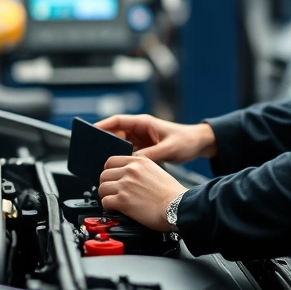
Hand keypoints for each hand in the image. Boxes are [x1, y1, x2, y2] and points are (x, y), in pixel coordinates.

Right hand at [96, 114, 217, 162]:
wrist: (198, 144)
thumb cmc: (186, 141)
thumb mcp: (168, 148)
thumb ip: (151, 155)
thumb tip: (134, 162)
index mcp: (144, 123)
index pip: (118, 121)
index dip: (103, 125)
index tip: (91, 131)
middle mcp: (140, 130)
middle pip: (116, 133)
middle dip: (104, 142)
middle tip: (93, 151)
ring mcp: (141, 139)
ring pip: (121, 144)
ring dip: (113, 152)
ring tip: (104, 162)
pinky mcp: (144, 149)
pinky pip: (129, 153)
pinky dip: (123, 159)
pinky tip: (118, 168)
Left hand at [98, 156, 186, 231]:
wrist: (178, 207)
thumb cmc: (172, 194)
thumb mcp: (156, 171)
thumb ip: (140, 170)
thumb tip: (127, 176)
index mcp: (139, 161)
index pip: (111, 161)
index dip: (109, 172)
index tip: (112, 179)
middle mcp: (131, 170)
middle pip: (104, 175)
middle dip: (107, 185)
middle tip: (112, 192)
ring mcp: (125, 185)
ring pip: (102, 188)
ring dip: (106, 196)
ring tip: (114, 202)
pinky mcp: (123, 200)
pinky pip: (105, 202)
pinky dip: (108, 207)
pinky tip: (116, 209)